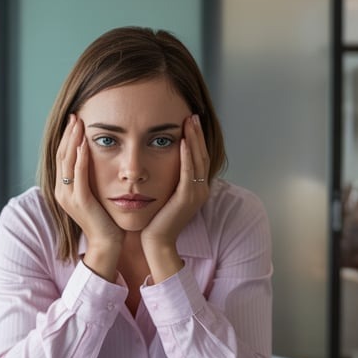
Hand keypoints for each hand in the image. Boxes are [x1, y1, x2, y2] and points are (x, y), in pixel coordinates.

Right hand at [54, 114, 122, 279]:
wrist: (108, 244)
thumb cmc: (106, 219)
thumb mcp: (96, 194)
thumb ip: (92, 177)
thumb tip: (96, 158)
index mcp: (64, 188)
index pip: (62, 156)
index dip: (67, 137)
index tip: (75, 120)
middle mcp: (61, 191)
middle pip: (61, 155)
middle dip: (68, 134)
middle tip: (75, 115)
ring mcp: (68, 196)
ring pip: (66, 161)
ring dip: (73, 140)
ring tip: (79, 123)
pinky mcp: (80, 201)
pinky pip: (77, 175)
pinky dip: (80, 158)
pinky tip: (84, 145)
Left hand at [142, 115, 209, 281]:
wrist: (156, 243)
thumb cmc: (155, 220)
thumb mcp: (164, 194)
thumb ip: (167, 179)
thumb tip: (158, 160)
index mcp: (196, 188)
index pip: (198, 157)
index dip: (196, 139)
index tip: (189, 121)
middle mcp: (200, 189)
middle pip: (201, 155)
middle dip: (197, 134)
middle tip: (192, 114)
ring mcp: (195, 194)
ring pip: (197, 160)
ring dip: (193, 139)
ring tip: (189, 122)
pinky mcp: (186, 199)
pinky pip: (188, 173)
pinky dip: (186, 156)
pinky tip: (182, 142)